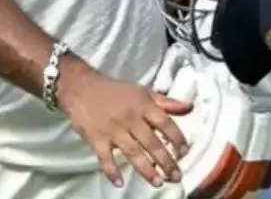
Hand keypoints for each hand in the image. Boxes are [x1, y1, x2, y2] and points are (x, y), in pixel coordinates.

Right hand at [56, 56, 192, 187]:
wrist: (81, 87)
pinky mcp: (96, 138)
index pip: (165, 123)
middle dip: (165, 161)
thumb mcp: (142, 92)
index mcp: (143, 105)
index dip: (177, 138)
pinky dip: (111, 170)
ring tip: (158, 183)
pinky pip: (104, 157)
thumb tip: (189, 108)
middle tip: (176, 176)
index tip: (184, 152)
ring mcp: (112, 129)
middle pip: (151, 142)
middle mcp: (129, 118)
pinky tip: (119, 182)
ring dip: (146, 169)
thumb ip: (166, 102)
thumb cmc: (114, 91)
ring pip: (132, 152)